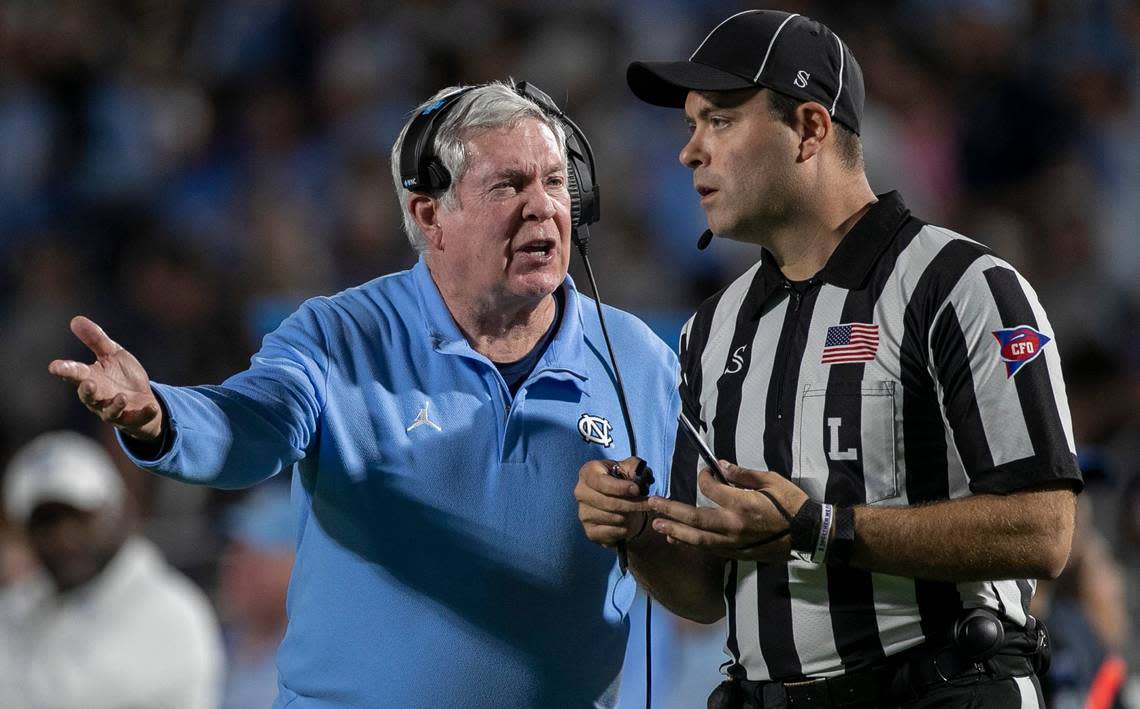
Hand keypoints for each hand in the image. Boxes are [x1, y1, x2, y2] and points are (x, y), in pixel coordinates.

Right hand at [48, 316, 163, 440]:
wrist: (143, 398)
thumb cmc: (122, 376)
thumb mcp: (112, 354)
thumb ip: (96, 340)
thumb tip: (76, 319)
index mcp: (91, 378)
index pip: (74, 374)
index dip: (64, 370)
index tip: (54, 366)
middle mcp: (99, 397)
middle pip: (88, 396)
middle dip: (87, 391)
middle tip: (88, 382)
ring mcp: (115, 410)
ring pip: (109, 412)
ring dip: (115, 405)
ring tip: (122, 397)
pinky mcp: (133, 419)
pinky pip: (137, 419)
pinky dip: (145, 414)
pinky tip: (153, 408)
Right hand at [574, 457, 651, 546]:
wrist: (618, 503)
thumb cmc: (622, 481)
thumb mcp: (629, 468)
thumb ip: (634, 466)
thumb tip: (637, 474)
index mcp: (588, 472)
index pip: (601, 482)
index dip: (620, 488)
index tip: (637, 490)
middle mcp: (581, 492)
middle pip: (609, 502)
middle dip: (633, 504)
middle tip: (649, 503)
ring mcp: (583, 513)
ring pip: (613, 518)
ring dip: (630, 516)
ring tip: (636, 511)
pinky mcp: (590, 531)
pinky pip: (611, 532)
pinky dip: (624, 529)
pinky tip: (628, 522)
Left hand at [646, 462, 808, 562]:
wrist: (808, 534)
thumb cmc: (792, 504)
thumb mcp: (771, 481)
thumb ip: (743, 474)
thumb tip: (721, 466)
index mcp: (741, 504)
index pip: (710, 489)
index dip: (703, 478)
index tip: (705, 472)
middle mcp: (732, 525)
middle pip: (694, 518)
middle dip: (670, 510)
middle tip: (652, 504)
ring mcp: (733, 542)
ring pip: (697, 538)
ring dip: (675, 531)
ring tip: (657, 525)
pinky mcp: (736, 553)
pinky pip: (708, 549)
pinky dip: (691, 544)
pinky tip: (677, 540)